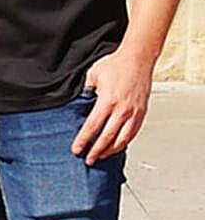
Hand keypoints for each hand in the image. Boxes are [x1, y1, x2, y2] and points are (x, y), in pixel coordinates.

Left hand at [71, 49, 152, 165]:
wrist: (137, 60)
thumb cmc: (115, 65)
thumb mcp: (93, 75)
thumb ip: (86, 91)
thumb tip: (80, 104)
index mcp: (108, 101)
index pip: (93, 126)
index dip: (84, 140)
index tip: (77, 149)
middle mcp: (122, 110)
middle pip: (107, 137)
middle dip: (96, 151)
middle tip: (88, 159)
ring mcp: (134, 113)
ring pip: (122, 140)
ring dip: (110, 150)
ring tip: (101, 156)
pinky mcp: (142, 114)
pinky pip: (132, 134)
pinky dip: (123, 143)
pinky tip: (116, 146)